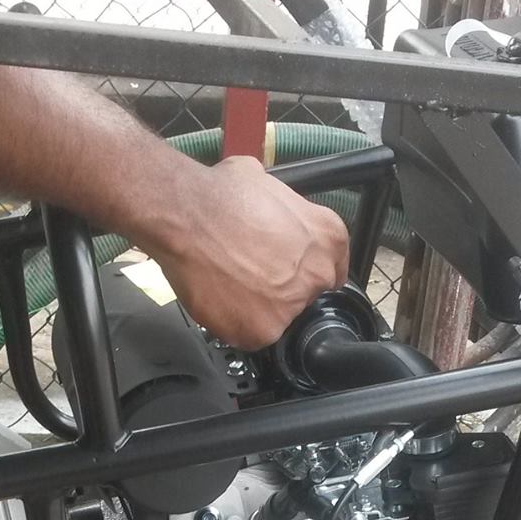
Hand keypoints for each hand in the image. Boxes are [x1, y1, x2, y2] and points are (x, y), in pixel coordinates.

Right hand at [146, 157, 350, 348]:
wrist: (189, 217)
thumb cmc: (221, 196)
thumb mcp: (269, 184)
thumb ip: (283, 209)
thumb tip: (271, 210)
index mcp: (327, 237)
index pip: (331, 268)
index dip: (302, 269)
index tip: (288, 271)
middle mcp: (317, 274)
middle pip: (303, 294)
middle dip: (279, 288)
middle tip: (249, 274)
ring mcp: (291, 306)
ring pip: (276, 316)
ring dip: (255, 307)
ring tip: (228, 282)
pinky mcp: (262, 331)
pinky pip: (249, 335)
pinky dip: (232, 323)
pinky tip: (219, 298)